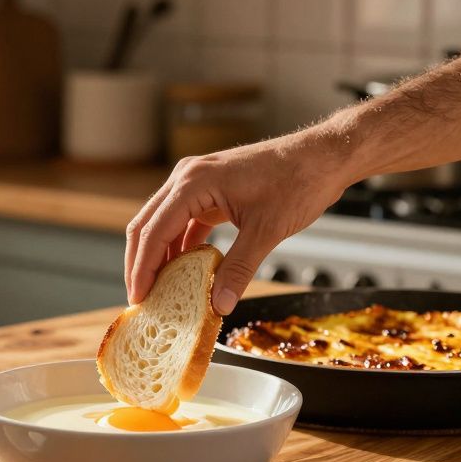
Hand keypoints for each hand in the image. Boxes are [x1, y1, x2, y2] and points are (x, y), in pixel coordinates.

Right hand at [124, 133, 353, 313]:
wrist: (322, 157)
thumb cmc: (298, 181)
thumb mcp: (267, 230)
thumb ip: (239, 269)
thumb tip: (219, 304)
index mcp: (193, 183)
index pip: (154, 232)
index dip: (142, 269)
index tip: (138, 298)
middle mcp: (187, 178)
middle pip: (147, 226)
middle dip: (140, 264)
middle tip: (140, 300)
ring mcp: (196, 183)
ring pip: (161, 224)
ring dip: (158, 257)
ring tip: (159, 291)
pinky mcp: (209, 191)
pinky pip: (183, 222)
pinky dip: (179, 247)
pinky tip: (183, 273)